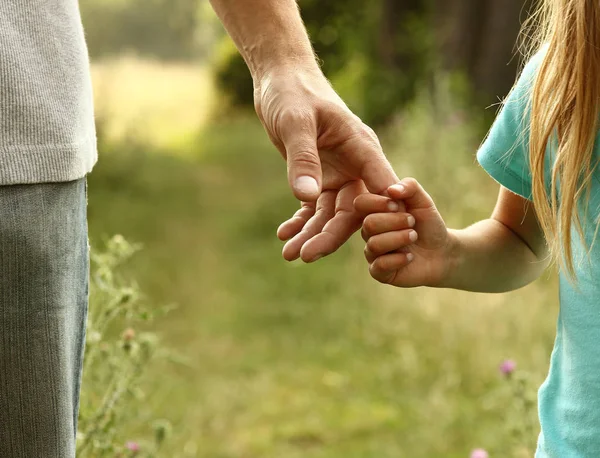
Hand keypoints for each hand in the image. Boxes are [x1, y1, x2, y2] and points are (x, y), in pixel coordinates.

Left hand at [254, 66, 398, 261]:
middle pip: (351, 210)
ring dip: (311, 234)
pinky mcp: (317, 178)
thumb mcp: (295, 123)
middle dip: (330, 235)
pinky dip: (300, 222)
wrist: (280, 82)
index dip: (379, 216)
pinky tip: (284, 235)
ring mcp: (337, 173)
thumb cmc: (293, 93)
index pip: (378, 186)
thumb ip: (303, 159)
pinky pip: (312, 207)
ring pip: (330, 214)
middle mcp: (355, 165)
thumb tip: (307, 197)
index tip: (375, 244)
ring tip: (289, 254)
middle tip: (306, 255)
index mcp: (362, 148)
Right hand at [354, 178, 450, 286]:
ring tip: (413, 237)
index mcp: (374, 212)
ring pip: (374, 244)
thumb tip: (391, 190)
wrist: (441, 251)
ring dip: (399, 239)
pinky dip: (398, 260)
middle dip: (395, 222)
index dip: (378, 203)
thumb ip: (409, 187)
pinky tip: (409, 257)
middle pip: (368, 224)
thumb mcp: (423, 201)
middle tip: (412, 222)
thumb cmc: (428, 224)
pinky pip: (379, 265)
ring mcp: (372, 252)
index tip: (399, 205)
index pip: (361, 203)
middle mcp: (369, 232)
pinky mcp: (379, 271)